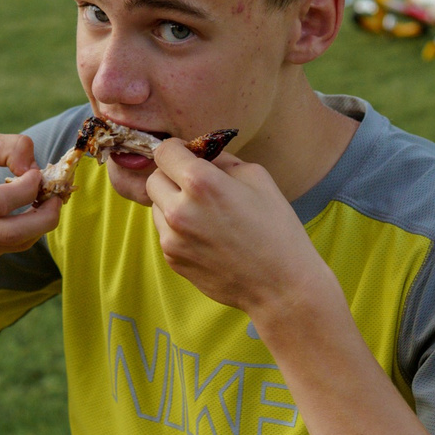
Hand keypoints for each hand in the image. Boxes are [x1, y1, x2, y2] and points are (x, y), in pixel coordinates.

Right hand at [0, 130, 61, 261]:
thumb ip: (11, 147)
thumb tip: (36, 171)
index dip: (28, 188)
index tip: (37, 174)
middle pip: (9, 232)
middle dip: (45, 217)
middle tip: (56, 198)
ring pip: (13, 245)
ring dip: (39, 225)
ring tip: (45, 202)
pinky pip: (7, 249)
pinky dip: (26, 232)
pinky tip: (26, 214)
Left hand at [141, 138, 330, 318]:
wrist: (280, 284)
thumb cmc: (276, 228)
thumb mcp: (257, 178)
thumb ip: (222, 160)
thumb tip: (200, 153)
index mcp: (201, 183)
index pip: (164, 151)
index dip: (177, 150)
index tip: (188, 155)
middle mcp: (179, 209)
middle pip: (153, 179)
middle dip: (171, 176)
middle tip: (195, 184)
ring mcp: (172, 238)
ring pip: (156, 207)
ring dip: (173, 203)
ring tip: (205, 214)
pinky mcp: (172, 259)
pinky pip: (165, 232)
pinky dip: (178, 228)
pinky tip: (207, 236)